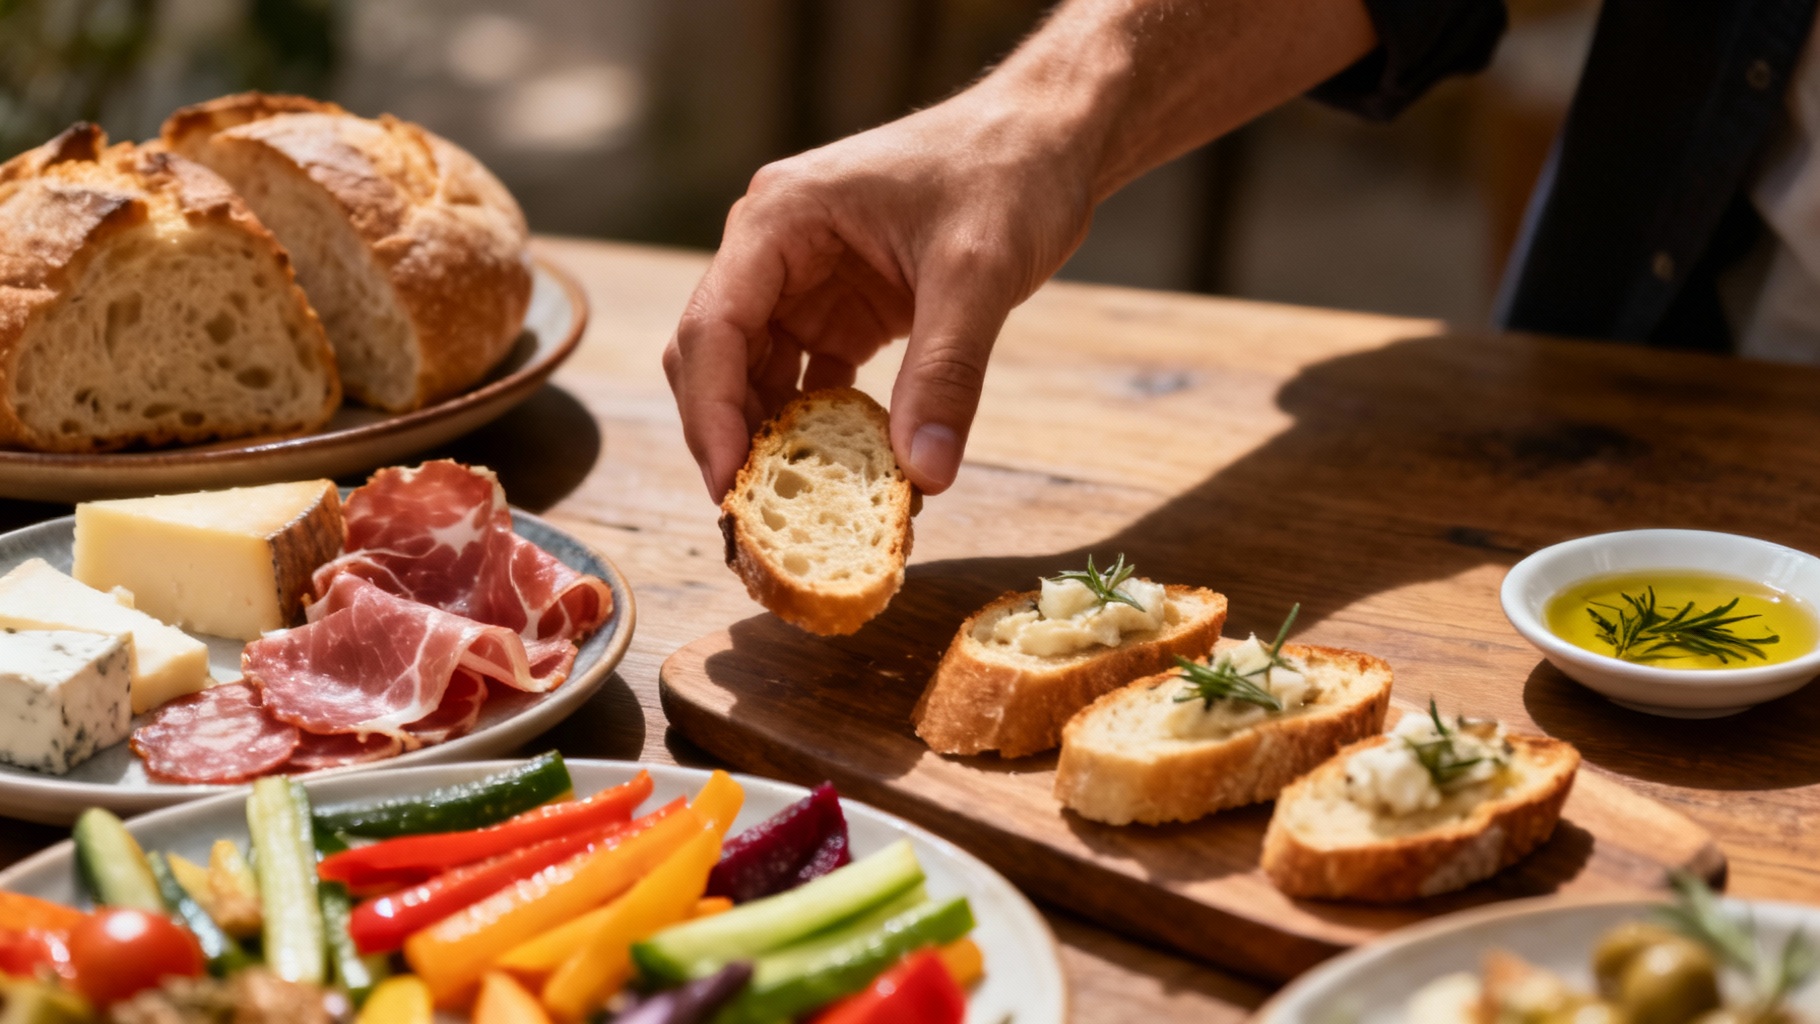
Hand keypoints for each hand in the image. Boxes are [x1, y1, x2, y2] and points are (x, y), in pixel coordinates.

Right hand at [663, 82, 1098, 498]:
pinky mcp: (841, 308)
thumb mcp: (978, 273)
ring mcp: (804, 281)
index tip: (732, 487)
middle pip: (716, 357)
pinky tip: (843, 472)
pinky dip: (817, 427)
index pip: (714, 327)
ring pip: (756, 375)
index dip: (712, 414)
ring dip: (771, 438)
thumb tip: (924, 474)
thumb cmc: (1008, 174)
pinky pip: (808, 379)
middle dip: (729, 434)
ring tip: (797, 506)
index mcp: (780, 220)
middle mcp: (774, 249)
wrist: (1050, 139)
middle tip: (754, 515)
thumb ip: (946, 373)